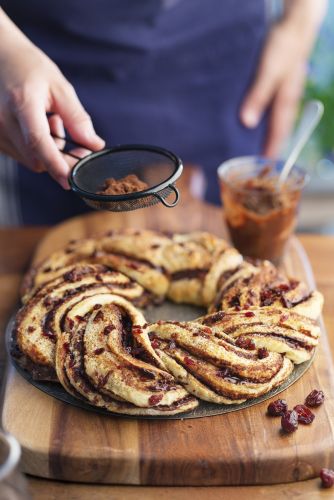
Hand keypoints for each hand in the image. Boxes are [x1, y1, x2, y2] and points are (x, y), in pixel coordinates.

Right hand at [0, 9, 104, 187]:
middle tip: (75, 141)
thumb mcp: (60, 87)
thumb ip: (77, 118)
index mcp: (21, 104)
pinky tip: (38, 126)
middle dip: (60, 158)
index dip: (55, 164)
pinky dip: (35, 149)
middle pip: (37, 158)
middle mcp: (3, 120)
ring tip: (51, 122)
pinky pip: (21, 155)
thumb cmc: (29, 67)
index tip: (70, 180)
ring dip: (48, 151)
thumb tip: (94, 145)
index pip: (38, 142)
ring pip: (30, 160)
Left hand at [240, 0, 326, 157]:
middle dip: (269, 145)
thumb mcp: (269, 72)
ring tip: (255, 144)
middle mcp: (286, 100)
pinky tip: (254, 118)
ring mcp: (284, 92)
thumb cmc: (283, 46)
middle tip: (258, 161)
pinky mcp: (279, 83)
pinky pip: (272, 107)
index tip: (263, 164)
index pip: (278, 133)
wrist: (295, 23)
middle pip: (278, 129)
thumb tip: (247, 123)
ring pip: (276, 119)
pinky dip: (265, 117)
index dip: (270, 150)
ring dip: (267, 132)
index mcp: (286, 102)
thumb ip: (258, 96)